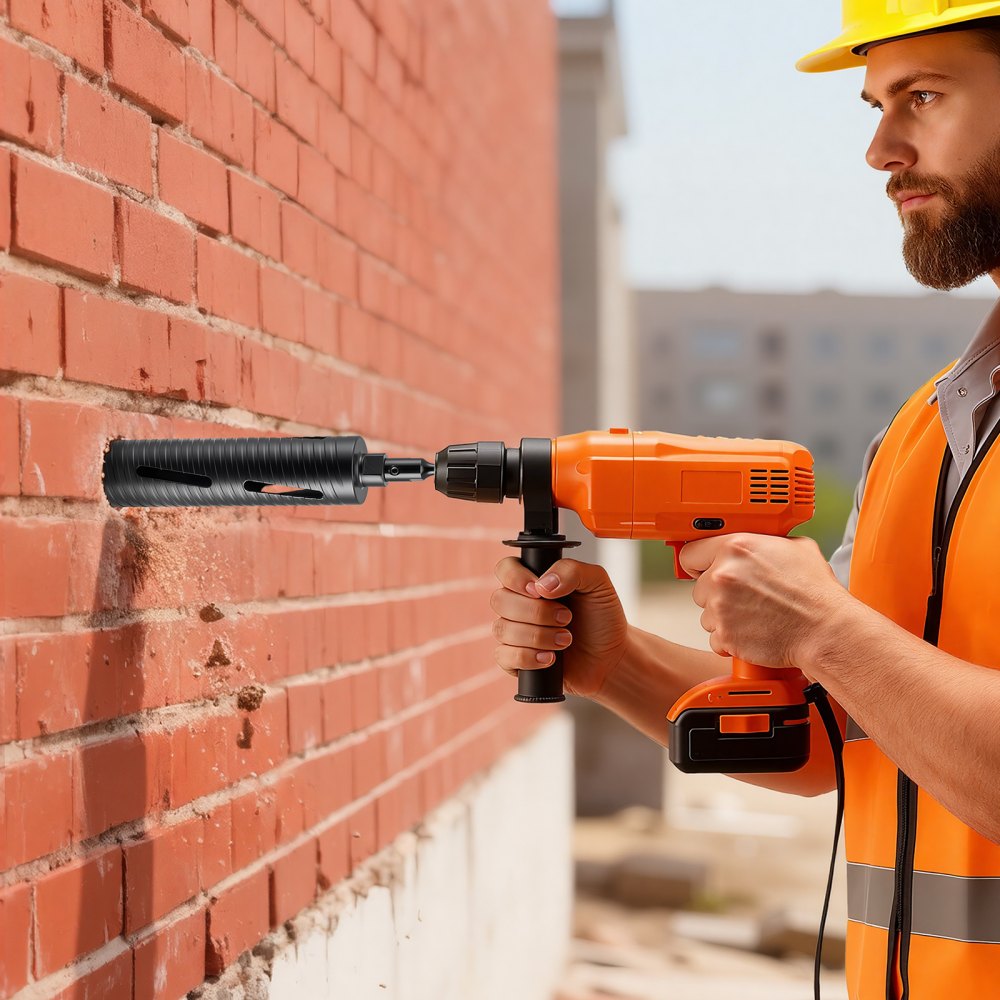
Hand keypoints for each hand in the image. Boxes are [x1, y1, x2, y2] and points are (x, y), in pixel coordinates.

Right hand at [490, 557, 628, 697]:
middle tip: (566, 617)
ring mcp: (514, 633)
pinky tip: (550, 658)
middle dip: (536, 612)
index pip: (504, 569)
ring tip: (566, 640)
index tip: (539, 590)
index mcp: (533, 580)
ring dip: (538, 636)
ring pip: (502, 629)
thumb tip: (542, 585)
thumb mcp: (597, 583)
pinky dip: (528, 657)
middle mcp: (518, 604)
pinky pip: (504, 656)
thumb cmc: (602, 617)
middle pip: (500, 600)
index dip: (515, 578)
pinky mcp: (515, 660)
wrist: (612, 657)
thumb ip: (571, 570)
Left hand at [679, 533, 848, 670]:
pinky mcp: (725, 634)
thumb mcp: (794, 547)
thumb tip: (755, 542)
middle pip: (698, 587)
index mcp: (735, 548)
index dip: (698, 563)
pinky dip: (730, 639)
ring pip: (706, 614)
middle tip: (744, 597)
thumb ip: (763, 541)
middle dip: (716, 593)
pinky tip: (753, 631)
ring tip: (753, 615)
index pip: (690, 553)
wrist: (825, 629)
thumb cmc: (814, 592)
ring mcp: (721, 606)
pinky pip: (715, 638)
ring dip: (723, 616)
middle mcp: (723, 575)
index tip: (701, 570)